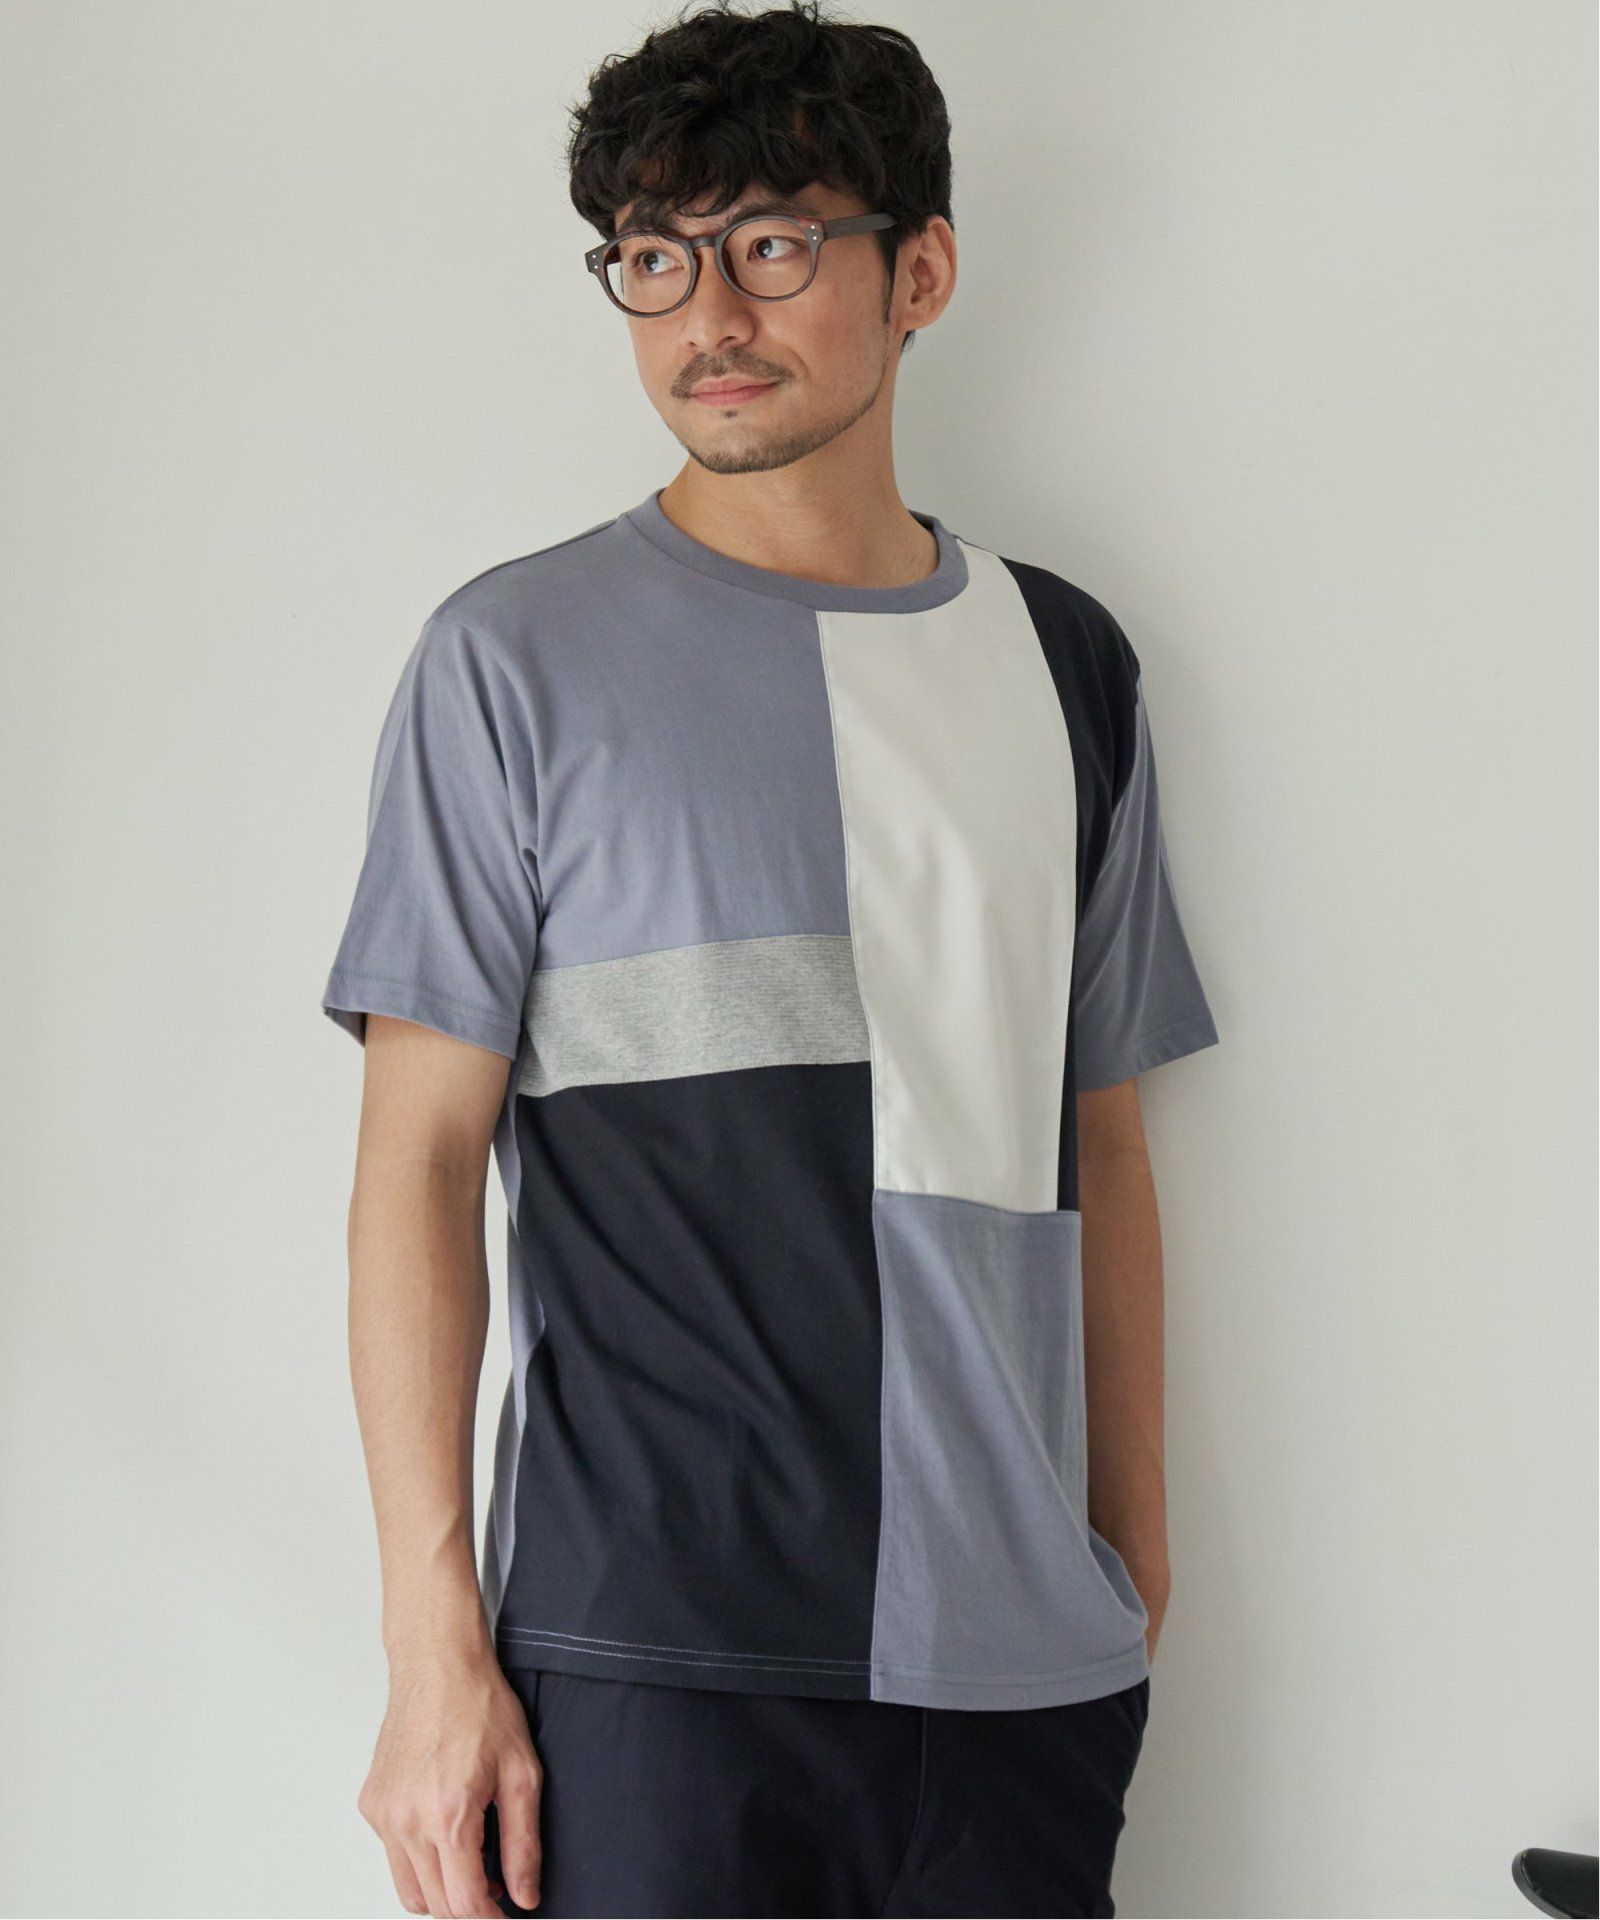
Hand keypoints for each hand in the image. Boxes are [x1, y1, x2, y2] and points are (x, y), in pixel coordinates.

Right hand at [357, 1648, 541, 1916]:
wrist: (438, 1663)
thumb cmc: (480, 1705)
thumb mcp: (522, 1772)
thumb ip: (523, 1842)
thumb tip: (525, 1894)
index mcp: (447, 1815)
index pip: (463, 1904)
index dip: (489, 1919)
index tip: (507, 1914)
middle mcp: (407, 1821)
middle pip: (434, 1905)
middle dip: (468, 1907)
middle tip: (497, 1888)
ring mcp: (383, 1814)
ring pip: (408, 1890)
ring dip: (440, 1891)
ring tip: (472, 1863)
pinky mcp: (371, 1804)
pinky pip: (393, 1856)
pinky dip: (418, 1860)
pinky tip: (445, 1830)